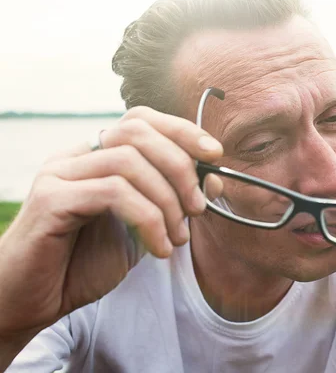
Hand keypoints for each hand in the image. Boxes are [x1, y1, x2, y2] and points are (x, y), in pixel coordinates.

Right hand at [0, 106, 222, 340]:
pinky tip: (160, 249)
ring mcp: (59, 173)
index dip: (182, 130)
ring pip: (129, 161)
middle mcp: (76, 156)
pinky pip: (113, 193)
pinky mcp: (51, 199)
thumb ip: (172, 201)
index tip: (215, 153)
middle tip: (199, 208)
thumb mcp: (141, 228)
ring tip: (178, 237)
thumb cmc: (84, 263)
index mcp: (96, 156)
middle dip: (181, 166)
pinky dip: (148, 220)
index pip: (140, 119)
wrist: (34, 301)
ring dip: (167, 200)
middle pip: (137, 131)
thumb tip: (214, 177)